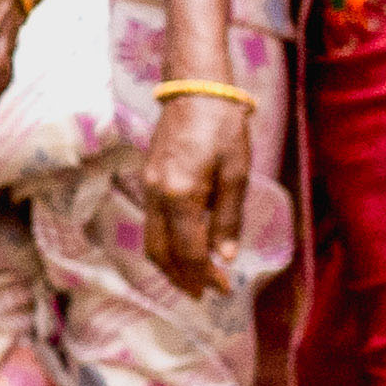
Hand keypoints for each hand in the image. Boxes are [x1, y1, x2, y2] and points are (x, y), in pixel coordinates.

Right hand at [140, 82, 253, 298]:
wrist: (195, 90)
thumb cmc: (223, 127)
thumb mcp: (236, 173)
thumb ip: (228, 218)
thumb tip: (224, 256)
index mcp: (181, 195)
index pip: (189, 251)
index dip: (206, 276)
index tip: (224, 289)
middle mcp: (157, 195)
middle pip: (161, 253)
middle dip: (182, 279)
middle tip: (205, 295)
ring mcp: (149, 188)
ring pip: (151, 241)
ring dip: (170, 266)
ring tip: (192, 280)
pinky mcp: (149, 180)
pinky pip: (152, 224)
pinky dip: (166, 245)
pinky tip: (184, 249)